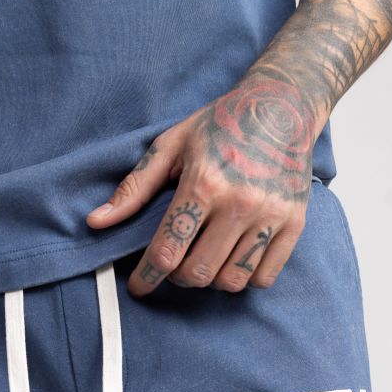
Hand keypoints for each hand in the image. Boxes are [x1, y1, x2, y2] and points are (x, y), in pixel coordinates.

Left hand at [87, 77, 316, 296]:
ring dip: (210, 280)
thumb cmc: (220, 125)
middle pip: (197, 273)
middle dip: (177, 278)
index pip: (167, 252)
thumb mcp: (170, 146)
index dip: (146, 278)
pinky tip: (233, 259)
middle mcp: (239, 203)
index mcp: (204, 184)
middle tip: (174, 264)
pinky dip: (244, 278)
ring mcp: (270, 216)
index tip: (138, 286)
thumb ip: (133, 189)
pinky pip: (263, 277)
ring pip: (231, 281)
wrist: (283, 105)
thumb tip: (96, 223)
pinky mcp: (294, 224)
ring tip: (204, 259)